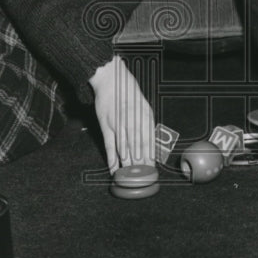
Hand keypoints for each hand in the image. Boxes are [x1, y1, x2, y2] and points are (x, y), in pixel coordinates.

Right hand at [89, 56, 154, 172]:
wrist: (111, 78)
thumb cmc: (128, 93)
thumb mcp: (143, 107)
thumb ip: (146, 125)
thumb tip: (150, 145)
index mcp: (145, 116)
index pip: (149, 141)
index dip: (150, 157)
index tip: (151, 170)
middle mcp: (134, 120)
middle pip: (138, 147)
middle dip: (140, 165)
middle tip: (141, 179)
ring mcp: (119, 122)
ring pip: (124, 148)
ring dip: (127, 164)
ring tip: (129, 178)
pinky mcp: (106, 124)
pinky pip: (110, 145)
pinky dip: (112, 158)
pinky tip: (114, 168)